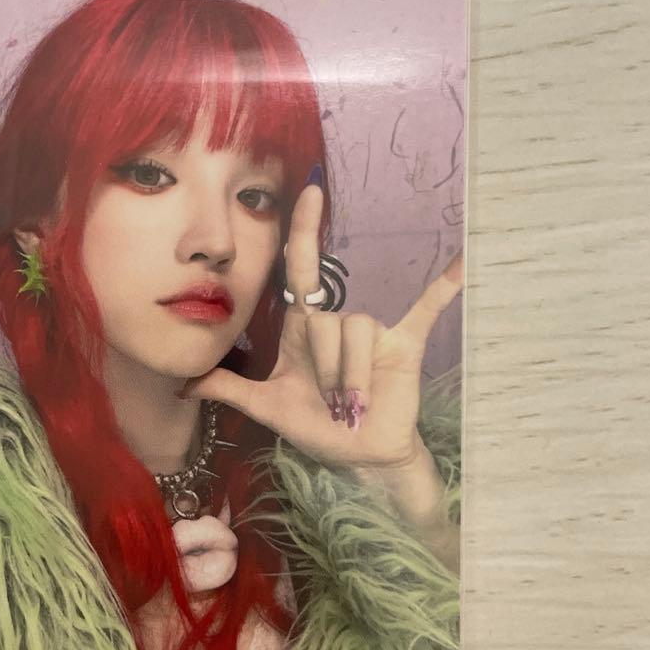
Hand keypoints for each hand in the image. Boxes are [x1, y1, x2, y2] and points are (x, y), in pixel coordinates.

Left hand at [178, 179, 463, 474]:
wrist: (359, 457)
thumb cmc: (315, 427)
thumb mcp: (266, 407)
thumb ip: (227, 388)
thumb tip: (183, 383)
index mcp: (304, 329)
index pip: (301, 270)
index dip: (304, 231)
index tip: (308, 191)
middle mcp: (338, 321)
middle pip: (325, 321)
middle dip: (326, 371)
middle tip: (331, 405)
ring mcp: (373, 330)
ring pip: (356, 332)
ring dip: (352, 381)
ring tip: (353, 409)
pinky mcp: (403, 344)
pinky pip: (424, 309)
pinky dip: (444, 288)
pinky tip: (465, 261)